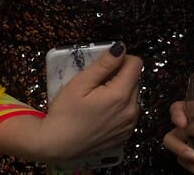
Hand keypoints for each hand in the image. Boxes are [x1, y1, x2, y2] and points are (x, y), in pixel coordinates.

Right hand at [37, 42, 141, 164]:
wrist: (57, 145)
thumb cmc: (65, 112)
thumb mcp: (80, 83)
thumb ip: (104, 64)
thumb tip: (121, 48)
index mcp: (121, 95)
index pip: (136, 64)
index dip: (122, 59)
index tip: (106, 66)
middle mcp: (132, 110)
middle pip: (135, 80)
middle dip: (120, 76)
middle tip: (98, 84)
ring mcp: (130, 125)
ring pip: (134, 96)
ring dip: (122, 91)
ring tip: (99, 99)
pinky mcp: (125, 135)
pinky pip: (130, 112)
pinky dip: (121, 107)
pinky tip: (103, 112)